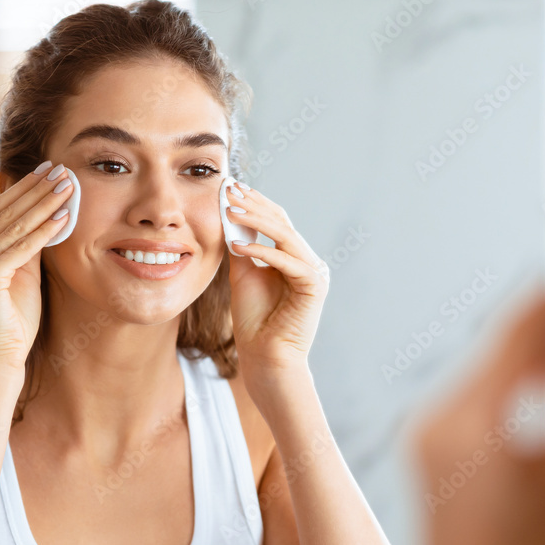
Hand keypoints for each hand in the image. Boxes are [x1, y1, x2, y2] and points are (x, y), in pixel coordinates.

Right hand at [0, 163, 74, 371]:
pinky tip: (64, 217)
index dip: (23, 189)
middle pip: (4, 213)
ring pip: (13, 227)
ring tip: (68, 186)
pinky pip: (19, 248)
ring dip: (44, 204)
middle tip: (61, 168)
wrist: (1, 361)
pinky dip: (44, 231)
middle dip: (36, 189)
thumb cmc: (14, 324)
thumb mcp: (22, 276)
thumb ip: (27, 247)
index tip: (47, 170)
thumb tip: (47, 215)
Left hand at [223, 183, 328, 382]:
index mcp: (294, 258)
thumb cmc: (254, 320)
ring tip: (230, 211)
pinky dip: (262, 252)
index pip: (276, 222)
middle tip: (231, 190)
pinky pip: (287, 261)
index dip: (255, 204)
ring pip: (286, 237)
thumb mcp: (243, 275)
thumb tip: (230, 219)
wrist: (265, 356)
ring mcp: (314, 273)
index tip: (231, 189)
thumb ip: (242, 248)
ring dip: (256, 222)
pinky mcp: (314, 286)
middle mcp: (308, 262)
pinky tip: (238, 247)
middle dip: (255, 205)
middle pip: (282, 223)